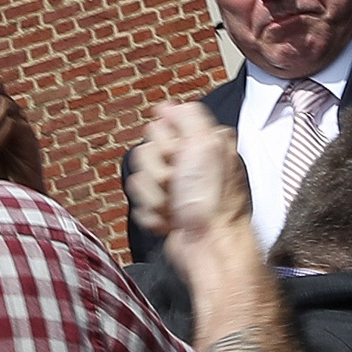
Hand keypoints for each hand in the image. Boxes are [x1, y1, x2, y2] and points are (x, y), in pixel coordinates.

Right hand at [127, 103, 250, 243]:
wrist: (210, 244)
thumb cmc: (214, 199)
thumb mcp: (208, 144)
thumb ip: (187, 116)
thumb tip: (165, 107)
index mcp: (198, 141)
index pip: (157, 127)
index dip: (166, 145)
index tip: (183, 158)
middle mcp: (186, 162)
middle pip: (143, 153)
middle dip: (158, 173)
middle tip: (180, 185)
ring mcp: (173, 187)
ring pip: (137, 180)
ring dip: (155, 198)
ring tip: (177, 207)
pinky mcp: (162, 209)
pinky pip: (138, 205)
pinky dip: (153, 215)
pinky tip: (172, 221)